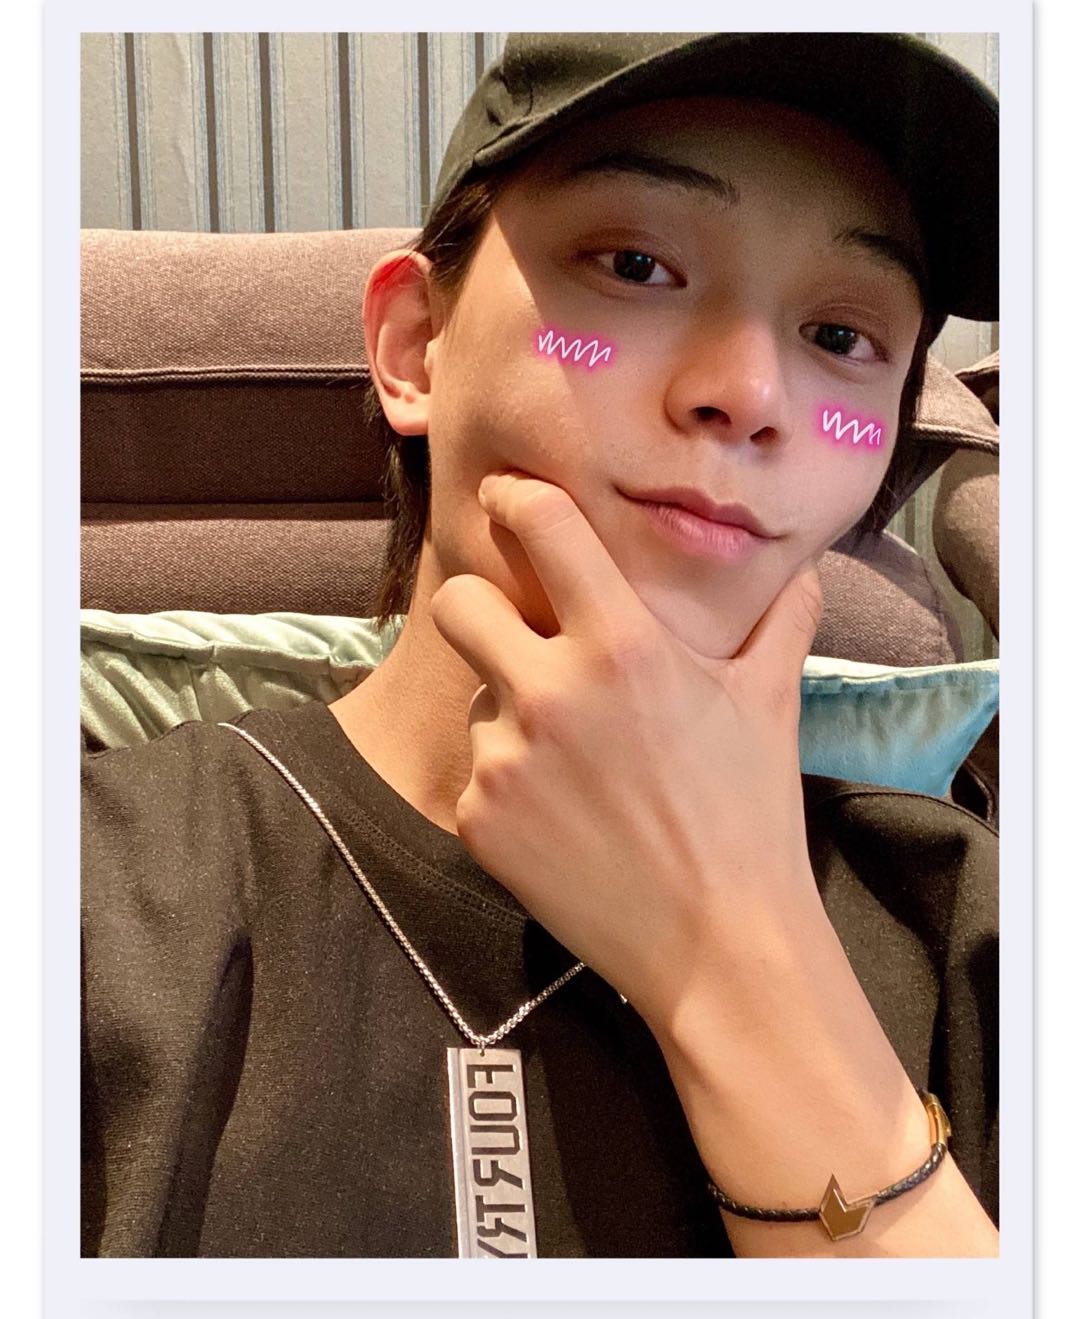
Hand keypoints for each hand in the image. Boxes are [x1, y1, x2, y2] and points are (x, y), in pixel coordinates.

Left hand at [429, 470, 825, 1034]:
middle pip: (461, 603)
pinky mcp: (477, 818)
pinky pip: (476, 769)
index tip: (509, 499)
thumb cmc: (749, 817)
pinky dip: (508, 782)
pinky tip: (560, 815)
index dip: (515, 499)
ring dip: (512, 712)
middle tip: (518, 635)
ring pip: (477, 696)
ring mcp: (506, 758)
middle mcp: (551, 691)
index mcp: (624, 646)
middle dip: (482, 608)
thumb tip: (804, 570)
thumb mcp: (771, 706)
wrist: (717, 946)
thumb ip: (781, 622)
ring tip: (575, 763)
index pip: (541, 526)